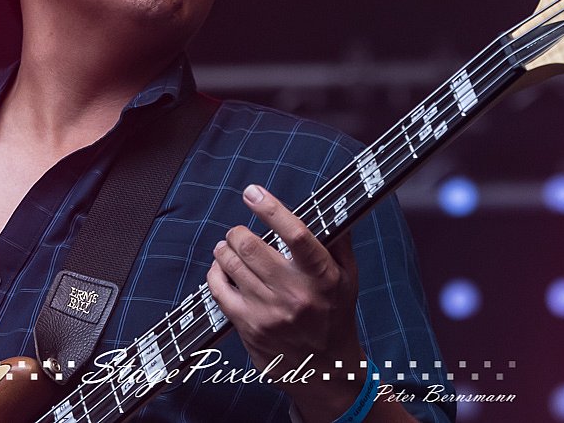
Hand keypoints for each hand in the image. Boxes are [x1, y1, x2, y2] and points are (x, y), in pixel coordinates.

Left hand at [206, 184, 364, 422]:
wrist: (325, 370)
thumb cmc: (335, 316)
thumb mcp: (348, 279)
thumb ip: (338, 242)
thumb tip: (330, 208)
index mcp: (322, 277)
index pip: (296, 234)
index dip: (271, 209)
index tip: (253, 193)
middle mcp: (295, 294)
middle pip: (251, 247)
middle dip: (238, 232)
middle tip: (238, 231)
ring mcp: (269, 312)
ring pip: (231, 265)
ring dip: (224, 249)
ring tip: (227, 247)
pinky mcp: (248, 327)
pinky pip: (219, 290)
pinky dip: (215, 273)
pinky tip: (221, 269)